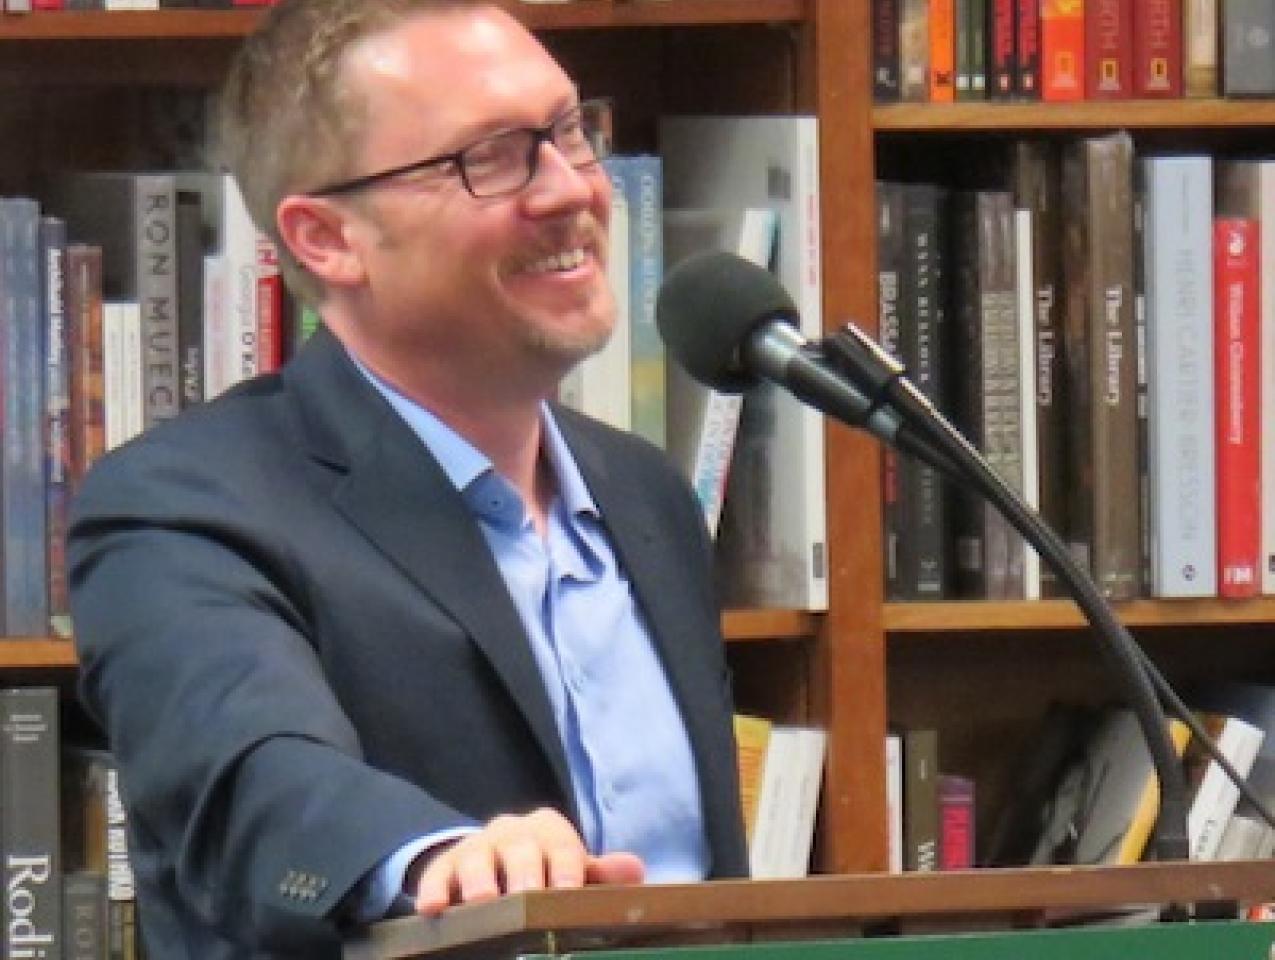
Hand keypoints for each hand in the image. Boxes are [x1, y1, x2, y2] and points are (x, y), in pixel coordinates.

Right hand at [411, 808, 644, 916]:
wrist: (495, 862)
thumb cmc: (544, 871)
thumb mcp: (572, 869)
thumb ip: (601, 874)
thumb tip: (636, 869)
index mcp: (548, 830)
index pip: (561, 843)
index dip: (565, 866)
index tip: (566, 889)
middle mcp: (511, 832)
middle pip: (519, 847)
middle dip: (523, 872)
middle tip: (525, 896)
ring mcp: (476, 848)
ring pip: (477, 858)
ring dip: (479, 880)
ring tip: (482, 902)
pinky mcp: (444, 866)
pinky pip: (437, 874)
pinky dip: (435, 888)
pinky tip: (435, 907)